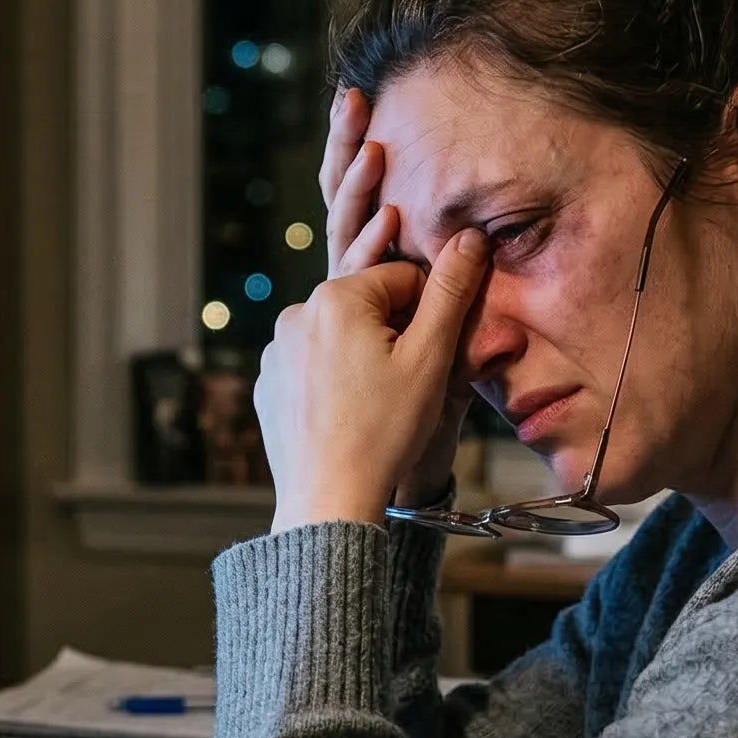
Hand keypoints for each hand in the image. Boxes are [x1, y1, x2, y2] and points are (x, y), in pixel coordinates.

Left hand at [257, 226, 491, 533]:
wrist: (329, 500)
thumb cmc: (384, 431)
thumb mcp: (429, 357)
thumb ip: (450, 292)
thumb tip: (469, 237)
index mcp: (335, 297)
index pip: (401, 277)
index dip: (429, 312)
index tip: (433, 353)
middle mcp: (294, 314)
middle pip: (366, 304)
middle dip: (394, 331)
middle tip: (408, 381)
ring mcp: (275, 351)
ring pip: (338, 335)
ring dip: (363, 353)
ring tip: (379, 402)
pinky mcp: (268, 384)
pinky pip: (311, 366)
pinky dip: (333, 379)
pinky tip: (350, 414)